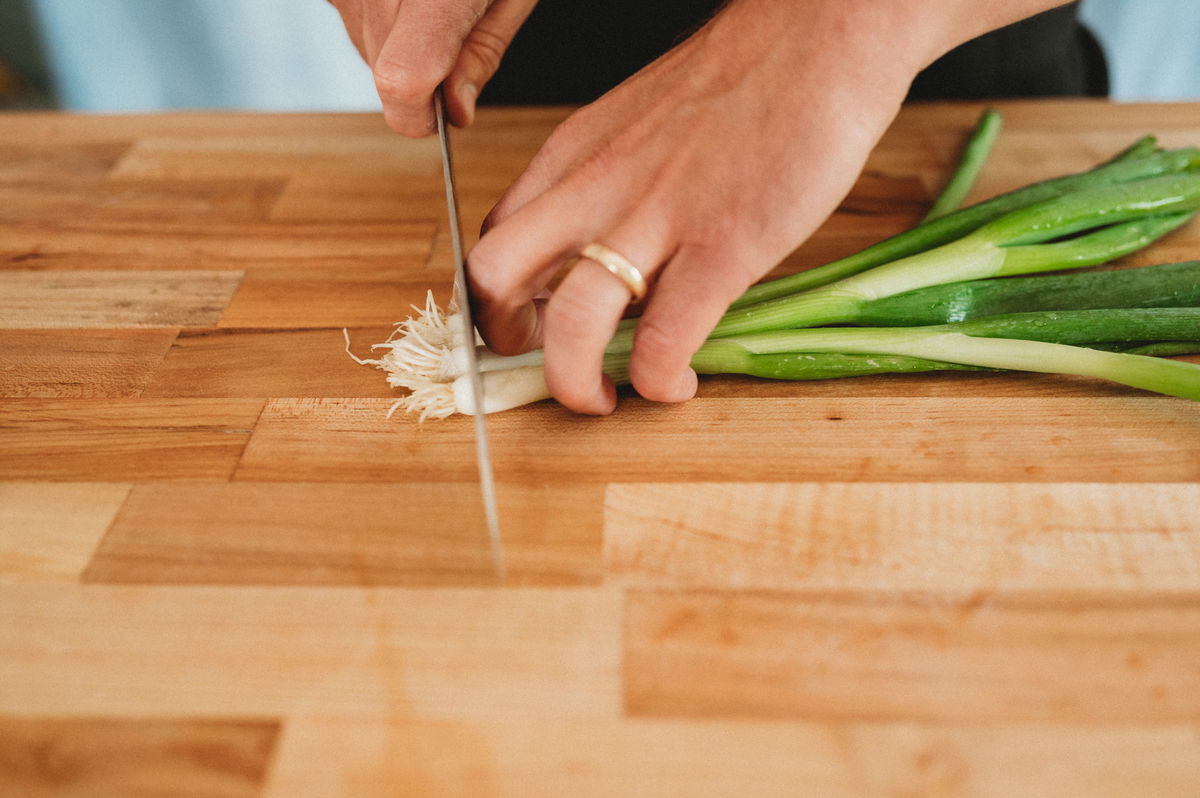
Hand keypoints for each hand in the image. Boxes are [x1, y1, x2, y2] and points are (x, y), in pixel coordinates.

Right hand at [327, 0, 536, 134]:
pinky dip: (382, 17)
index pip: (404, 83)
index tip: (448, 113)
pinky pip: (355, 20)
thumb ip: (483, 52)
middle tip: (457, 24)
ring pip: (368, 51)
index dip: (425, 115)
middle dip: (423, 74)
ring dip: (400, 44)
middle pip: (385, 76)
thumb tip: (456, 112)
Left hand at [467, 0, 932, 413]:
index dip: (494, 299)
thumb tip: (592, 251)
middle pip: (496, 277)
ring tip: (603, 399)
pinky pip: (665, 343)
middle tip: (540, 363)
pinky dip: (660, 382)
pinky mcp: (721, 250)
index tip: (523, 326)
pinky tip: (679, 384)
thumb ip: (601, 185)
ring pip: (569, 323)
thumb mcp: (637, 125)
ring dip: (573, 383)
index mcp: (572, 157)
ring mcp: (655, 221)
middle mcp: (595, 189)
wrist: (817, 41)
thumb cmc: (737, 83)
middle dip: (503, 340)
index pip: (492, 239)